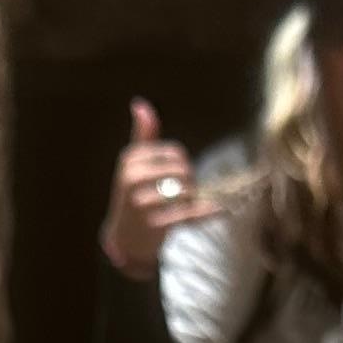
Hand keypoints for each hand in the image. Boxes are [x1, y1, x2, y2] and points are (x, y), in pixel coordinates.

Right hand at [102, 97, 215, 275]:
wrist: (124, 239)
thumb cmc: (133, 196)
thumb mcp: (133, 164)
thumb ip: (142, 136)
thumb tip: (140, 104)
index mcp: (131, 159)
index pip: (175, 153)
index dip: (183, 165)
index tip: (175, 178)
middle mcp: (132, 178)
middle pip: (183, 170)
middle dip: (190, 182)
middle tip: (184, 194)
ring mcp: (141, 202)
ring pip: (186, 191)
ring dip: (193, 199)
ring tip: (185, 206)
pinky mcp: (153, 224)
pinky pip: (188, 214)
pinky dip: (206, 212)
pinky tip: (219, 210)